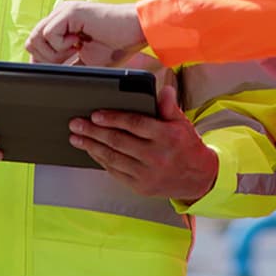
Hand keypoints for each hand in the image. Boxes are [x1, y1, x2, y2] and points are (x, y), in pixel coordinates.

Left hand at [27, 0, 146, 67]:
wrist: (138, 31)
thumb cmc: (118, 46)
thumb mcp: (86, 62)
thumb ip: (67, 66)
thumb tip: (49, 79)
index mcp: (63, 25)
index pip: (37, 44)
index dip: (43, 61)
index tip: (62, 67)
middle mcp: (60, 15)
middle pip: (32, 42)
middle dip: (47, 59)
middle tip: (70, 58)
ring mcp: (63, 11)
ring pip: (36, 37)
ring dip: (54, 53)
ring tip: (76, 50)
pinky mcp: (69, 12)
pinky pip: (48, 34)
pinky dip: (61, 45)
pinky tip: (80, 42)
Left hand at [68, 85, 218, 201]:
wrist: (198, 178)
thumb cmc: (186, 146)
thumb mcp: (182, 123)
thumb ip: (169, 106)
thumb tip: (164, 89)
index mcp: (167, 136)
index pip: (135, 124)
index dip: (113, 118)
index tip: (95, 114)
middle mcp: (157, 156)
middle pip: (118, 141)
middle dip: (94, 131)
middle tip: (76, 123)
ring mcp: (147, 173)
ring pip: (113, 158)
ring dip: (91, 146)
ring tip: (76, 137)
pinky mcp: (141, 186)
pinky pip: (115, 172)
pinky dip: (101, 160)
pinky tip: (91, 151)